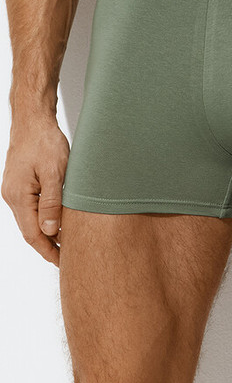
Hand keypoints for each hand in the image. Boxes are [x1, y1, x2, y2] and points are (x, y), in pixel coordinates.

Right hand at [1, 118, 69, 266]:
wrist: (33, 120)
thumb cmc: (44, 140)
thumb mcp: (54, 172)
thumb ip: (52, 203)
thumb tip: (51, 231)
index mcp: (19, 196)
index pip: (33, 234)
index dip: (48, 251)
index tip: (62, 262)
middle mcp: (13, 196)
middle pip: (30, 230)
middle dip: (48, 245)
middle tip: (67, 257)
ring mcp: (15, 190)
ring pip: (31, 219)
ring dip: (47, 231)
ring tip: (66, 242)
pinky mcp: (21, 183)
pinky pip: (31, 207)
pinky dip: (44, 217)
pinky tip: (57, 220)